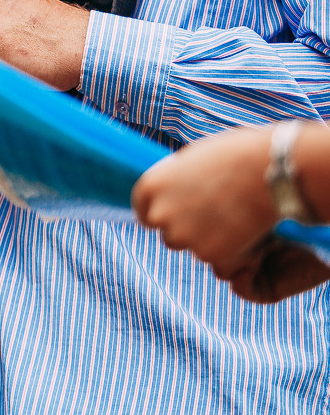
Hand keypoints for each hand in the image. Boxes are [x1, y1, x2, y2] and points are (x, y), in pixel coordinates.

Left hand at [132, 126, 329, 302]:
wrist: (271, 171)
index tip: (175, 216)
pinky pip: (220, 259)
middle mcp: (160, 214)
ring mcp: (184, 237)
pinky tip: (249, 231)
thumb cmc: (237, 155)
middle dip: (187, 230)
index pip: (143, 210)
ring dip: (209, 241)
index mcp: (151, 186)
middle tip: (215, 218)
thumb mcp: (195, 159)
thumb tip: (176, 190)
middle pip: (168, 234)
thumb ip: (178, 180)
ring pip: (194, 247)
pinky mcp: (210, 254)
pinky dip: (233, 252)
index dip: (160, 214)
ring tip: (236, 219)